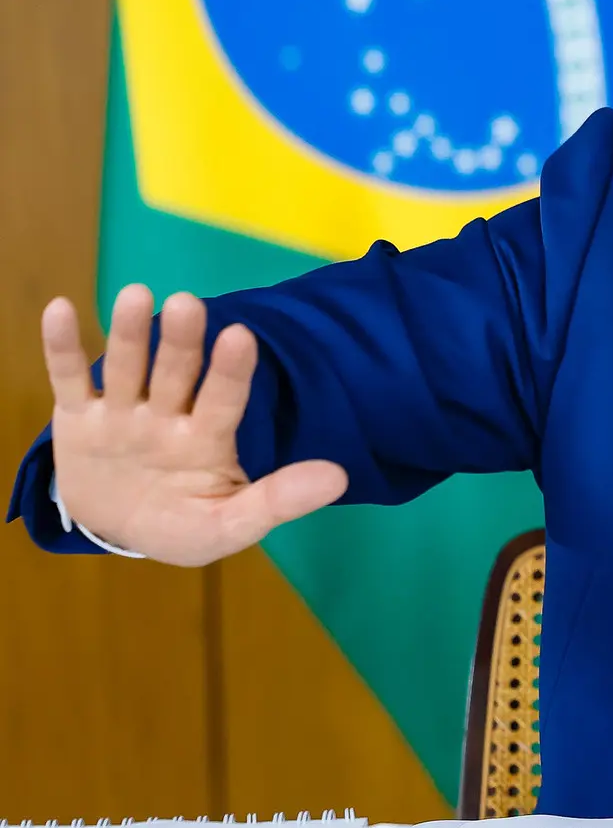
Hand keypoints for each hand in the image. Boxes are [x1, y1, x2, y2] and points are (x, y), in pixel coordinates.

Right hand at [42, 284, 346, 566]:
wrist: (118, 530)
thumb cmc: (183, 523)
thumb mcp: (227, 525)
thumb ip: (276, 502)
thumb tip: (339, 478)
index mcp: (207, 439)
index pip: (224, 401)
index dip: (232, 371)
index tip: (241, 336)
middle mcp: (167, 417)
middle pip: (176, 374)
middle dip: (182, 342)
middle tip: (188, 304)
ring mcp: (121, 414)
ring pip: (127, 368)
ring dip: (131, 335)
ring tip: (137, 297)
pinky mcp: (77, 418)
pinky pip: (68, 378)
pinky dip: (62, 346)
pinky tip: (59, 310)